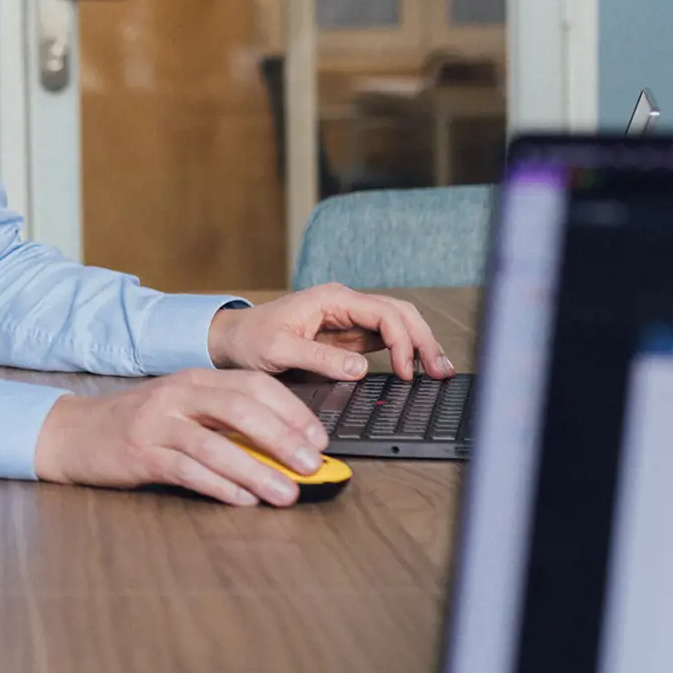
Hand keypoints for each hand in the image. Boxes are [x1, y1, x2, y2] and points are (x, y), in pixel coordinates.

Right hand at [33, 370, 330, 506]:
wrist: (75, 433)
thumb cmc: (139, 425)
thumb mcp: (184, 410)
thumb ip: (225, 422)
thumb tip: (284, 450)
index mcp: (195, 379)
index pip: (254, 385)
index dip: (292, 411)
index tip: (319, 440)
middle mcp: (178, 394)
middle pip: (240, 408)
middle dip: (282, 438)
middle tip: (312, 466)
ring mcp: (157, 423)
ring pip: (215, 443)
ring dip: (256, 470)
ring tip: (286, 493)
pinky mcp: (140, 454)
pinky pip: (186, 469)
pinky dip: (219, 485)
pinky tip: (243, 500)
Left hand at [204, 283, 453, 381]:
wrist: (231, 339)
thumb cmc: (250, 339)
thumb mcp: (279, 350)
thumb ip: (320, 358)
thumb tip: (362, 368)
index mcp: (332, 299)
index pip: (384, 314)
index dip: (403, 343)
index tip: (407, 372)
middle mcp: (345, 303)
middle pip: (399, 314)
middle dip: (424, 340)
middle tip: (441, 371)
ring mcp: (348, 318)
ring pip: (397, 324)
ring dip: (419, 344)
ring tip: (439, 370)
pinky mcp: (346, 335)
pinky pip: (384, 339)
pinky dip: (404, 352)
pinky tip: (415, 369)